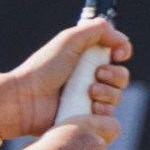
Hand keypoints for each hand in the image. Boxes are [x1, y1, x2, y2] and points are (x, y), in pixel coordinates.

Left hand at [0, 19, 132, 138]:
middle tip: (97, 74)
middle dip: (114, 74)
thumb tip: (120, 36)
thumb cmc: (43, 68)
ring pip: (116, 96)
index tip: (118, 53)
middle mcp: (90, 78)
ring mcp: (88, 100)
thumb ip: (96, 30)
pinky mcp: (86, 119)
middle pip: (121, 76)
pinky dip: (101, 110)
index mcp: (86, 57)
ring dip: (107, 92)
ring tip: (89, 92)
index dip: (122, 51)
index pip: (117, 52)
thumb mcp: (69, 40)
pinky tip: (87, 108)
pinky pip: (109, 117)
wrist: (26, 99)